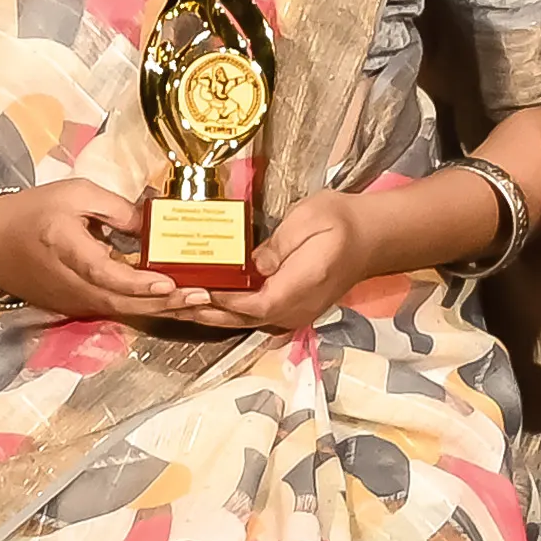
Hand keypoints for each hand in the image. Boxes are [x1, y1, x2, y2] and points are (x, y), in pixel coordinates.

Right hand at [0, 176, 199, 325]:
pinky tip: (177, 303)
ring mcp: (75, 301)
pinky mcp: (77, 306)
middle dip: (166, 303)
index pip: (105, 274)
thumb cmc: (32, 211)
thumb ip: (115, 208)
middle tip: (205, 298)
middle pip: (123, 302)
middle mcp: (72, 285)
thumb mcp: (73, 193)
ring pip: (123, 311)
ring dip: (163, 310)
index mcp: (66, 250)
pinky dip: (148, 308)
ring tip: (201, 303)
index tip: (169, 283)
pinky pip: (117, 310)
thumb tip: (152, 225)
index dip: (137, 282)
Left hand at [191, 185, 400, 333]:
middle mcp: (295, 309)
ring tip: (176, 305)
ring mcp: (294, 313)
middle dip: (203, 312)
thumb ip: (280, 245)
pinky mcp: (291, 309)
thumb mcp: (310, 219)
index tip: (191, 289)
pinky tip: (205, 302)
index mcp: (299, 287)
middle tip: (168, 302)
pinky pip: (253, 315)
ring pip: (244, 321)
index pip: (251, 303)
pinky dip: (226, 311)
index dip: (220, 300)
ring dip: (210, 315)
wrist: (371, 238)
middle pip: (241, 319)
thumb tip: (254, 264)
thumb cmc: (341, 222)